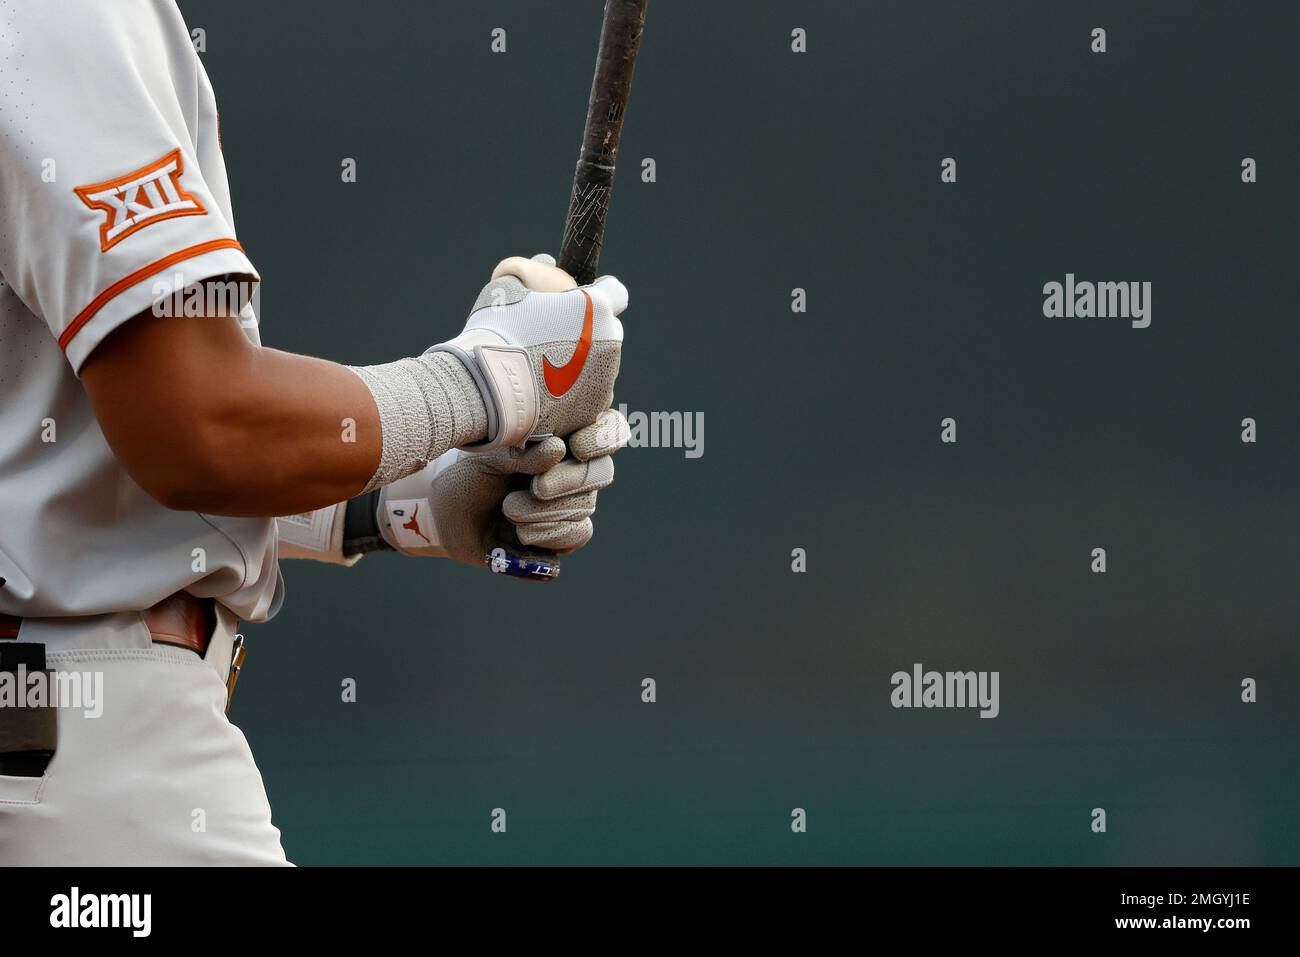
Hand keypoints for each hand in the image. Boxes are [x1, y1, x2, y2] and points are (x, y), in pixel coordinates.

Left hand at [375, 408, 629, 567]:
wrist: (447, 518)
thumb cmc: (469, 476)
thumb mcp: (489, 458)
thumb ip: (522, 453)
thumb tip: (558, 450)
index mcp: (563, 437)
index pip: (607, 429)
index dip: (602, 438)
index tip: (576, 447)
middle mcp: (575, 469)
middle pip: (601, 471)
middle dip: (569, 482)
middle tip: (537, 488)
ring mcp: (573, 503)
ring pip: (586, 506)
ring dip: (546, 512)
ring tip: (509, 510)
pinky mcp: (564, 535)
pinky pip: (578, 534)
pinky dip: (550, 534)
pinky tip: (522, 534)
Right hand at [429, 253, 626, 449]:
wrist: (486, 389)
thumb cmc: (496, 332)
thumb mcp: (505, 287)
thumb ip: (529, 270)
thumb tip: (544, 260)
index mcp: (595, 308)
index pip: (616, 292)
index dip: (601, 293)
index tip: (585, 300)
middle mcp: (609, 344)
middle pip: (608, 332)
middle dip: (589, 331)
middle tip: (555, 336)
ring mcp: (604, 380)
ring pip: (600, 366)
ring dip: (581, 364)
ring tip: (543, 367)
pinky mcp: (593, 410)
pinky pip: (589, 396)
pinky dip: (574, 393)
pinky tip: (545, 391)